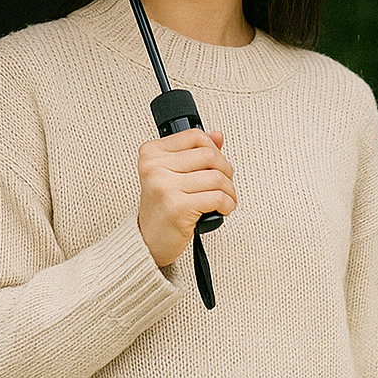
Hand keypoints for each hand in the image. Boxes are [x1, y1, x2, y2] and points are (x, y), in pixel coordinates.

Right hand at [136, 128, 236, 266]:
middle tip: (226, 182)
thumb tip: (217, 135)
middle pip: (208, 155)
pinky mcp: (178, 207)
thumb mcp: (172, 174)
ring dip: (229, 190)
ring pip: (216, 177)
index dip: (213, 148)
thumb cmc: (161, 207)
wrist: (148, 242)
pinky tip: (223, 208)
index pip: (194, 136)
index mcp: (151, 153)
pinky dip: (228, 204)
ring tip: (226, 198)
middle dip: (226, 170)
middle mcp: (154, 167)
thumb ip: (194, 152)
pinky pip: (217, 197)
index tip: (216, 162)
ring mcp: (165, 186)